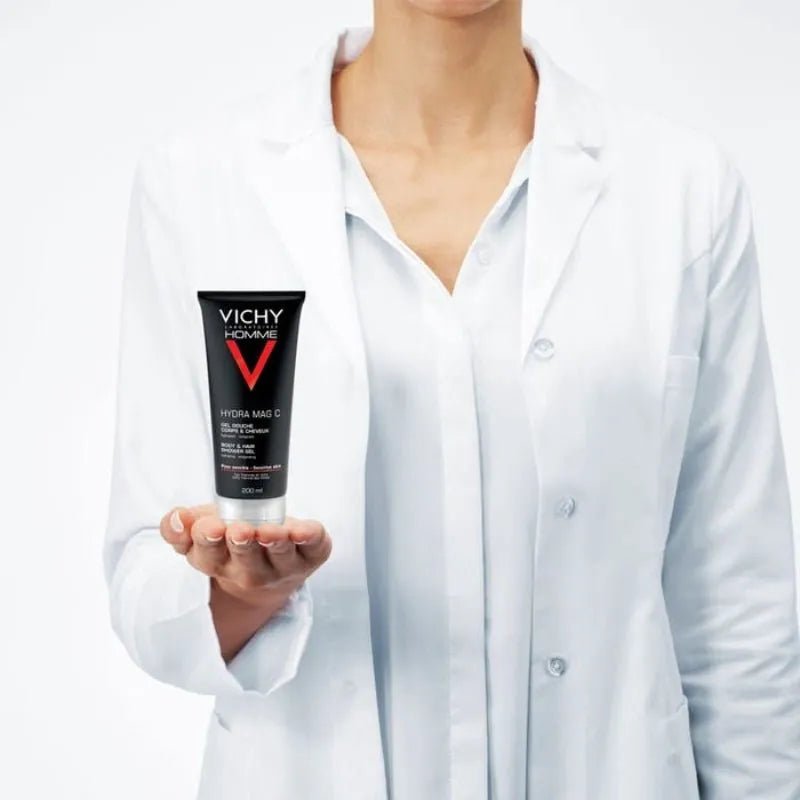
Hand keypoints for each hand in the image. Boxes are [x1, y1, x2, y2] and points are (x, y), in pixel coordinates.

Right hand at [159, 503, 331, 606]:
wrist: (271, 573)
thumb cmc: (232, 545)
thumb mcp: (201, 534)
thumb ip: (181, 526)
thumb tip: (178, 517)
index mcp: (217, 562)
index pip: (205, 555)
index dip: (205, 540)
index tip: (209, 526)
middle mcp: (249, 571)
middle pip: (243, 561)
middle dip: (240, 544)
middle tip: (238, 530)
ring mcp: (283, 566)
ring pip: (279, 556)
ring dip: (274, 543)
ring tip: (268, 532)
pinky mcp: (311, 555)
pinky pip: (314, 548)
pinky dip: (311, 537)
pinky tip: (305, 530)